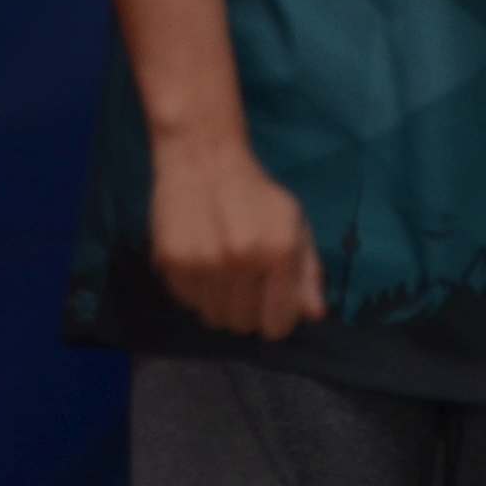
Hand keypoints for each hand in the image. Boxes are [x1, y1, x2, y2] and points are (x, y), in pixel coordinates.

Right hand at [149, 131, 327, 339]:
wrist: (204, 159)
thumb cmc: (256, 195)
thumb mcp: (294, 225)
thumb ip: (308, 273)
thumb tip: (314, 315)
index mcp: (278, 251)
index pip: (277, 325)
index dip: (275, 318)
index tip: (270, 302)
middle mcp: (240, 259)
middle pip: (244, 326)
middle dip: (248, 311)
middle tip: (246, 282)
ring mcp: (203, 262)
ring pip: (214, 318)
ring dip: (221, 303)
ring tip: (223, 271)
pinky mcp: (171, 260)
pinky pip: (188, 302)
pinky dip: (197, 291)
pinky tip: (203, 262)